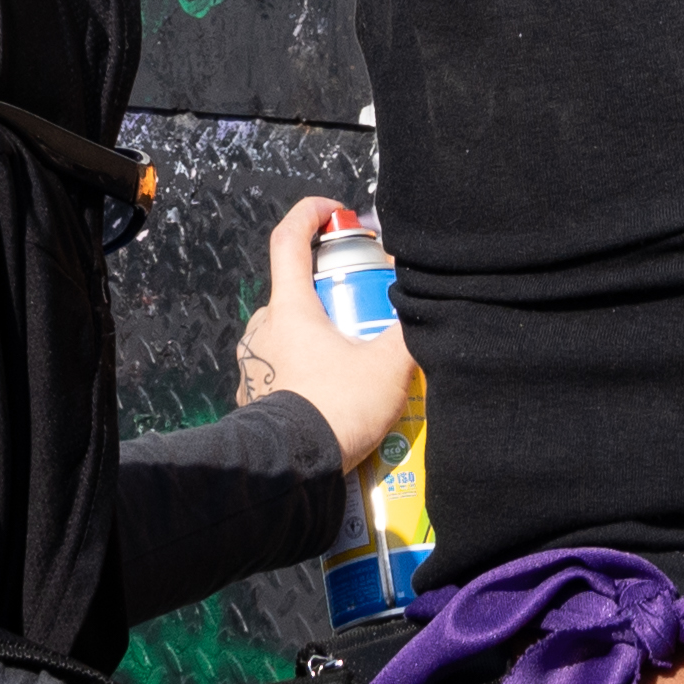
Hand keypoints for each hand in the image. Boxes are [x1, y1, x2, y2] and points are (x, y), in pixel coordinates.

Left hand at [230, 193, 414, 471]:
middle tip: (365, 309)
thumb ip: (410, 328)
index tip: (338, 212)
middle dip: (330, 291)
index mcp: (290, 307)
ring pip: (288, 332)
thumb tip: (431, 302)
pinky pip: (280, 369)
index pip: (289, 238)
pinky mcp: (252, 397)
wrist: (292, 471)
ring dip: (318, 336)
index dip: (311, 213)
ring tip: (354, 361)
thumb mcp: (388, 366)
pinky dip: (305, 371)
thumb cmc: (337, 407)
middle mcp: (263, 328)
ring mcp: (252, 363)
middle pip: (295, 290)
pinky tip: (333, 393)